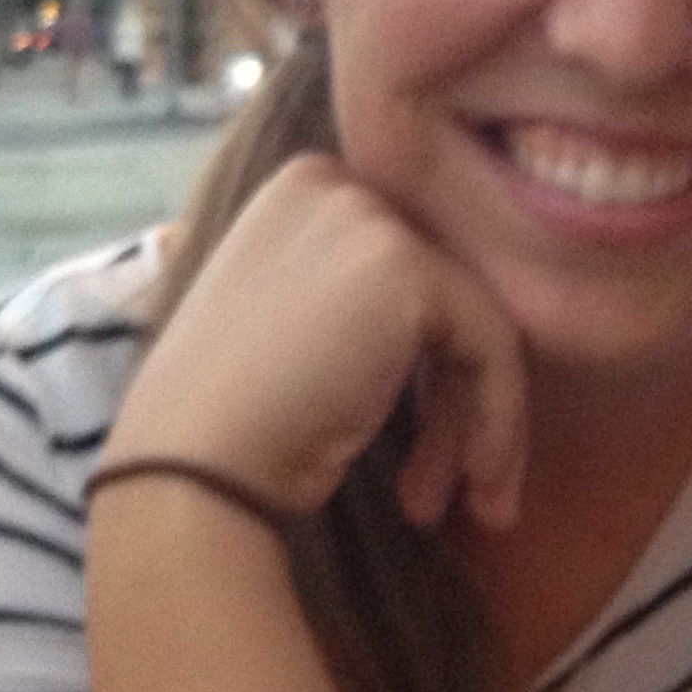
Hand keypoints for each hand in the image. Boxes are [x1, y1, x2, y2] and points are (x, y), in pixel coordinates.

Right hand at [110, 154, 527, 529]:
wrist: (192, 465)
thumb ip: (362, 300)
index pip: (411, 267)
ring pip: (480, 322)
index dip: (428, 366)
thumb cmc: (232, 426)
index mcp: (303, 191)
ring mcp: (370, 221)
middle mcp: (335, 186)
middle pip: (449, 294)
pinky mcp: (406, 270)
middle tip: (442, 489)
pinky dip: (499, 420)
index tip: (425, 452)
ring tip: (472, 505)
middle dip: (457, 401)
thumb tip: (458, 329)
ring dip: (480, 422)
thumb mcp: (296, 330)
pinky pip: (493, 345)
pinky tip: (476, 486)